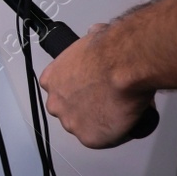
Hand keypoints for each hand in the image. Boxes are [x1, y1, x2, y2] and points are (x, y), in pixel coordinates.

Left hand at [38, 23, 154, 147]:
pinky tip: (125, 122)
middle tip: (106, 101)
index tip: (89, 90)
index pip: (59, 90)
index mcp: (51, 79)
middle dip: (86, 108)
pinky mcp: (89, 138)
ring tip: (119, 111)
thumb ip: (88, 44)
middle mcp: (56, 103)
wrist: (123, 66)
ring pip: (86, 127)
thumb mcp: (92, 38)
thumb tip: (96, 35)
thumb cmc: (109, 52)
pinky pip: (105, 140)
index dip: (77, 90)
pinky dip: (116, 134)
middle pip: (69, 111)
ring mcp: (71, 123)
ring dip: (100, 122)